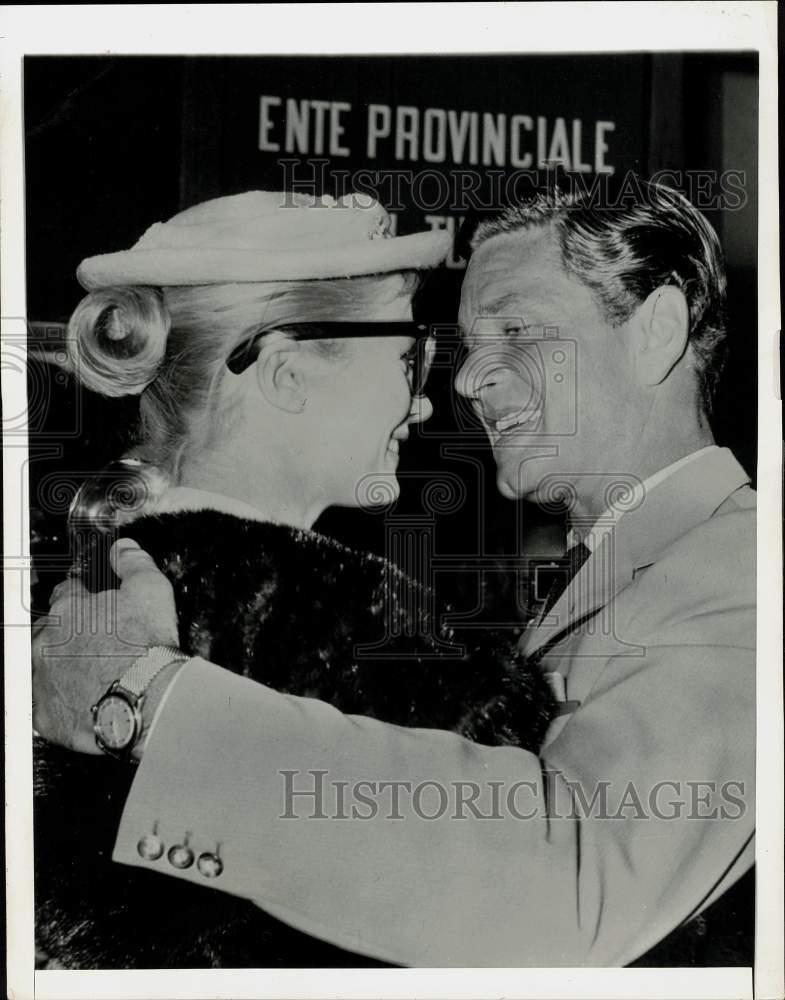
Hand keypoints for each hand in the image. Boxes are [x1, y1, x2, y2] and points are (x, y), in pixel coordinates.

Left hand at [32, 538, 178, 753]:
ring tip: (92, 674)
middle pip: (49, 632)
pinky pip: (45, 706)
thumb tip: (124, 549)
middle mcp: (47, 643)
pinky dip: (61, 702)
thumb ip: (133, 563)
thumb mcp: (151, 589)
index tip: (97, 609)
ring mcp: (43, 679)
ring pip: (42, 668)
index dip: (84, 601)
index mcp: (68, 610)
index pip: (66, 595)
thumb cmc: (147, 650)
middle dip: (70, 636)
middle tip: (99, 645)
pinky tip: (84, 700)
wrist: (147, 700)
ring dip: (61, 668)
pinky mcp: (46, 714)